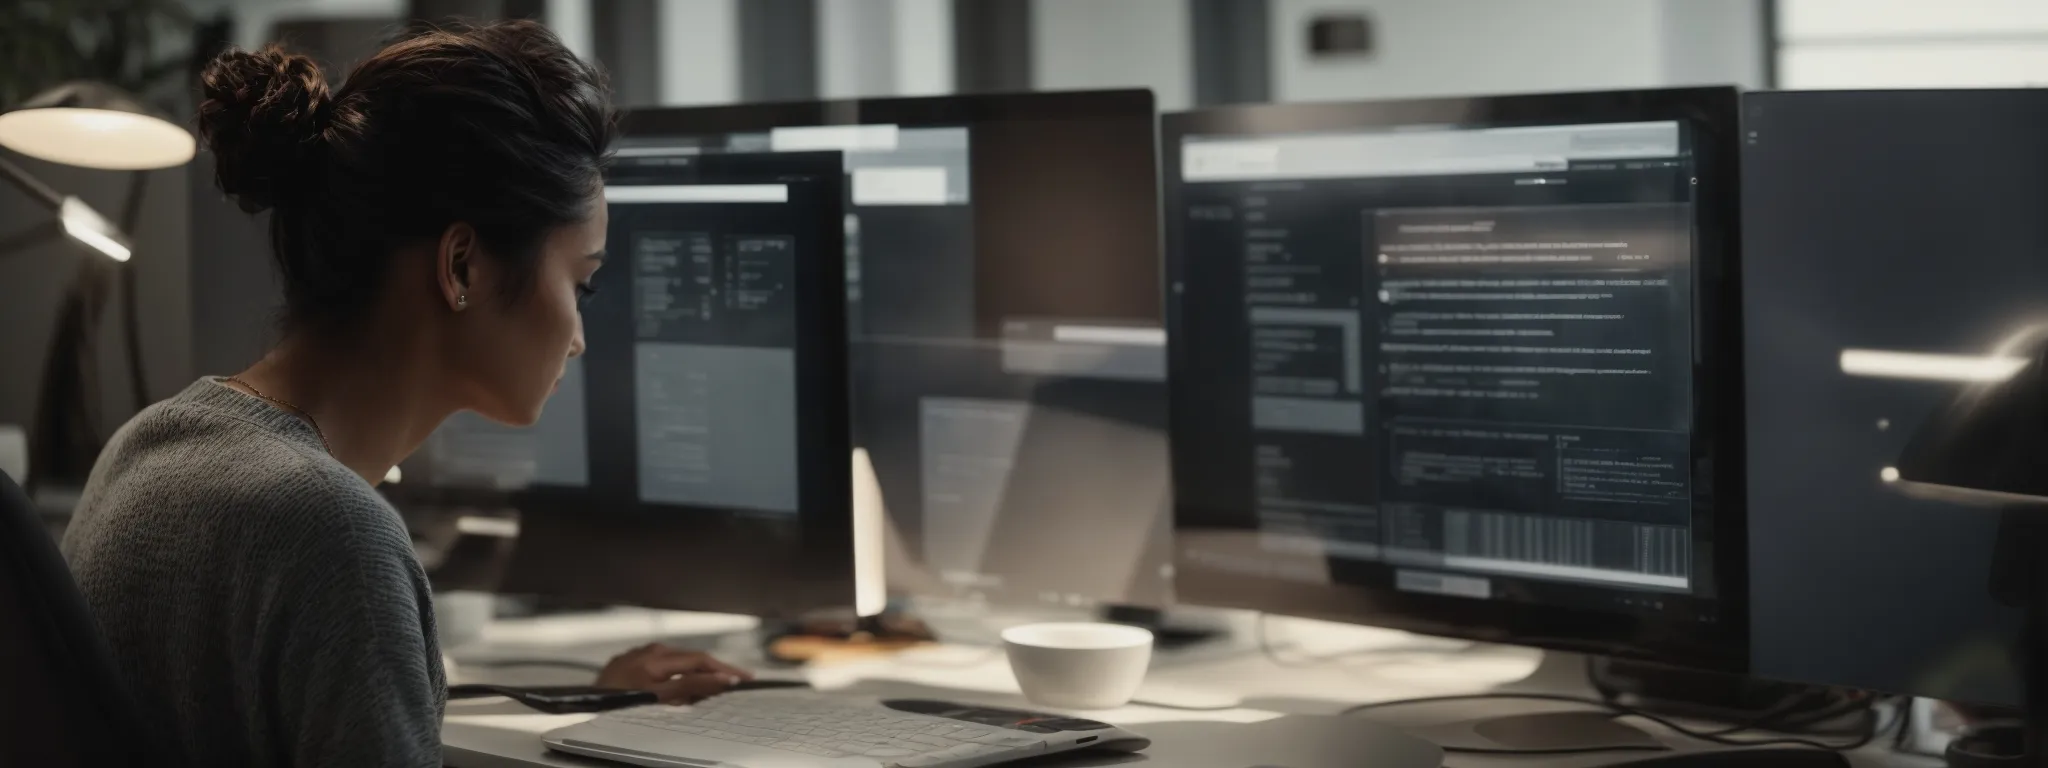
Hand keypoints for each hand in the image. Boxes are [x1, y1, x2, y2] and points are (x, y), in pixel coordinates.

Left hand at [594, 643, 753, 703]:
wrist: (582, 704)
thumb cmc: (616, 700)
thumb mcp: (659, 697)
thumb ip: (691, 687)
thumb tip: (722, 678)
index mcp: (659, 656)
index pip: (701, 659)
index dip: (724, 668)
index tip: (744, 677)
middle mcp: (649, 651)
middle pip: (690, 659)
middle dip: (712, 671)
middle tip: (732, 684)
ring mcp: (637, 656)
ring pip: (675, 663)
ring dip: (693, 674)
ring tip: (708, 688)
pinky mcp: (628, 664)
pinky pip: (660, 667)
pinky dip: (675, 676)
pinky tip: (678, 687)